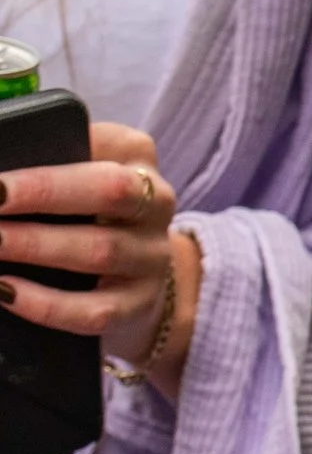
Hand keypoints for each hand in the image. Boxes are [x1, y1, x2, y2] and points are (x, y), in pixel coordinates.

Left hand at [0, 124, 197, 395]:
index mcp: (135, 155)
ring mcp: (153, 257)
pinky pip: (94, 310)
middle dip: (43, 192)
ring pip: (100, 251)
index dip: (49, 158)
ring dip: (35, 247)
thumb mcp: (72, 173)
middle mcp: (156, 203)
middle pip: (110, 190)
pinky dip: (46, 304)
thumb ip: (41, 163)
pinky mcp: (140, 304)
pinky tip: (6, 292)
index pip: (100, 143)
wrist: (129, 271)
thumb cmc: (83, 209)